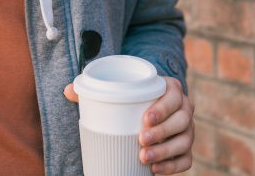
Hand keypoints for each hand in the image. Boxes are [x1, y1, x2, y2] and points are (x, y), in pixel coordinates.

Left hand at [63, 76, 193, 173]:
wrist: (148, 110)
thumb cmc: (131, 98)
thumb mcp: (118, 89)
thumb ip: (95, 88)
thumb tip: (67, 90)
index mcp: (171, 89)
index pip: (173, 96)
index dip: (163, 108)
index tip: (145, 118)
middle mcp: (184, 108)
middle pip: (181, 121)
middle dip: (163, 132)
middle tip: (141, 140)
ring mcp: (187, 130)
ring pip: (184, 142)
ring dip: (166, 151)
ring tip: (144, 158)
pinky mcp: (185, 148)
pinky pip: (186, 160)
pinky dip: (172, 166)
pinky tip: (155, 170)